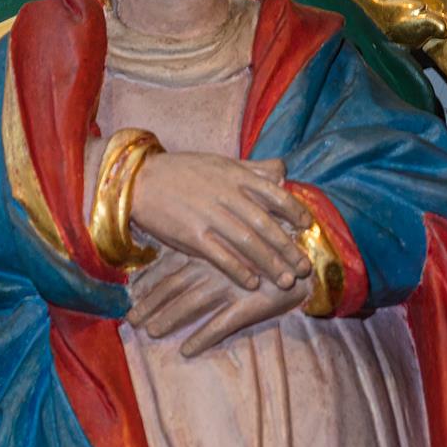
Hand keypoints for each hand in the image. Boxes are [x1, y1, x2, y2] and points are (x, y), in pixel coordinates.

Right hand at [128, 153, 313, 289]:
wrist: (138, 180)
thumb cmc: (183, 172)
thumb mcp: (220, 163)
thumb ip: (253, 169)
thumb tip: (283, 171)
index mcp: (235, 177)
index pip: (275, 195)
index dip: (295, 212)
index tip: (307, 227)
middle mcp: (226, 196)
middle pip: (266, 225)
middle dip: (288, 248)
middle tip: (304, 267)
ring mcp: (209, 216)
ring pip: (248, 243)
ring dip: (270, 263)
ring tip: (286, 281)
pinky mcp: (191, 235)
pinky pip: (220, 256)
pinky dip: (238, 270)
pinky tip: (253, 283)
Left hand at [128, 252, 312, 355]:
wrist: (315, 254)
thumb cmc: (280, 240)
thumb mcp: (248, 230)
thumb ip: (224, 234)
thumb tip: (203, 236)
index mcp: (214, 249)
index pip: (173, 266)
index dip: (151, 282)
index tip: (132, 295)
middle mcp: (217, 268)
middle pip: (175, 287)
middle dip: (151, 304)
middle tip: (131, 321)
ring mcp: (233, 287)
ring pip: (191, 305)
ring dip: (169, 319)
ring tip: (151, 333)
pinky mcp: (251, 305)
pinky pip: (222, 324)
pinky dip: (204, 337)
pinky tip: (188, 350)